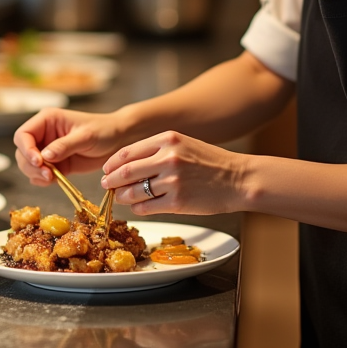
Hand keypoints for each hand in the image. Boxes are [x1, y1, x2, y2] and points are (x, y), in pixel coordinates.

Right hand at [13, 107, 126, 185]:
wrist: (117, 141)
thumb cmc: (103, 130)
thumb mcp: (85, 136)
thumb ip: (64, 145)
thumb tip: (44, 156)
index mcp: (47, 120)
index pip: (23, 135)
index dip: (26, 149)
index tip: (38, 161)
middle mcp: (44, 135)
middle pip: (22, 152)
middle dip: (31, 166)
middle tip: (48, 175)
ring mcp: (48, 151)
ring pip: (29, 165)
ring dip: (36, 175)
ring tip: (52, 179)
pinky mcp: (56, 164)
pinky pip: (40, 175)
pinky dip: (43, 181)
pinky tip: (55, 181)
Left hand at [101, 131, 246, 215]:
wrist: (238, 179)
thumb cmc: (211, 162)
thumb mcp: (184, 145)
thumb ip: (157, 150)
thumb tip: (127, 165)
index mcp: (168, 139)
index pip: (128, 152)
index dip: (113, 163)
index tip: (107, 170)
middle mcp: (169, 158)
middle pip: (126, 171)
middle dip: (112, 180)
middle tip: (107, 185)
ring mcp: (173, 181)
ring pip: (133, 192)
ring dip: (123, 196)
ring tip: (121, 197)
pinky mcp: (178, 202)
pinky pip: (146, 207)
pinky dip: (138, 208)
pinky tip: (139, 206)